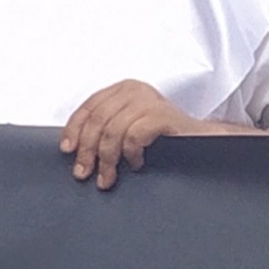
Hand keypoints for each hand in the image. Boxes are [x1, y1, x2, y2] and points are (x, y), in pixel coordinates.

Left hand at [58, 78, 202, 188]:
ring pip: (112, 131)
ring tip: (108, 178)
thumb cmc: (162, 137)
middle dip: (87, 151)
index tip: (67, 151)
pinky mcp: (161, 115)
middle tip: (83, 174)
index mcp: (121, 90)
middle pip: (97, 121)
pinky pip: (133, 136)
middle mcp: (133, 91)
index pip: (88, 108)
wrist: (201, 141)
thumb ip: (105, 130)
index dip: (74, 130)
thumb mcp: (127, 127)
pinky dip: (131, 154)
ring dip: (106, 160)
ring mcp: (148, 101)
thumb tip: (74, 151)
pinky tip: (137, 164)